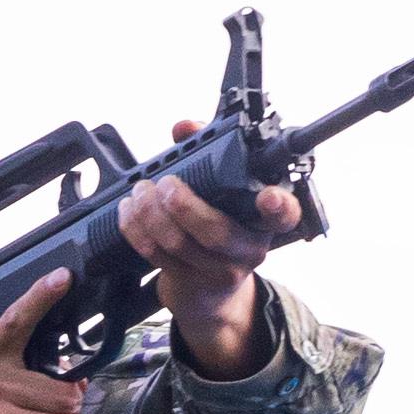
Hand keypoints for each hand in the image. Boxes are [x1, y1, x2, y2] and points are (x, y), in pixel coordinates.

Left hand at [120, 169, 294, 372]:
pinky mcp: (190, 283)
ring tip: (139, 193)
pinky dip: (137, 231)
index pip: (284, 215)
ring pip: (181, 245)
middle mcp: (248, 248)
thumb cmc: (218, 223)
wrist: (209, 287)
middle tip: (164, 184)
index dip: (280, 206)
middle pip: (217, 232)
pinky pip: (158, 257)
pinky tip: (128, 213)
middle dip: (183, 206)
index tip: (268, 197)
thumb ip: (209, 153)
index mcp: (263, 221)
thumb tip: (185, 127)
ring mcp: (219, 271)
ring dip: (151, 216)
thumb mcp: (223, 189)